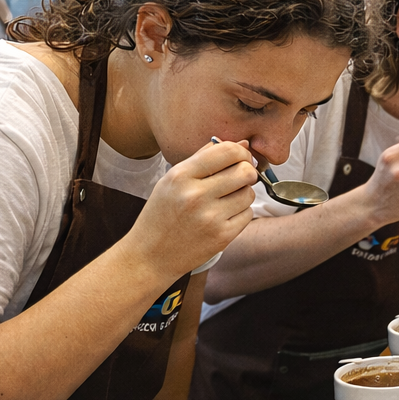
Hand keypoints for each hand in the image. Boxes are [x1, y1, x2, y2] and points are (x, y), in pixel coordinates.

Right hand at [128, 139, 256, 279]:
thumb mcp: (172, 180)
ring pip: (249, 193)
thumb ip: (205, 158)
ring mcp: (210, 217)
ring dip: (243, 193)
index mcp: (181, 176)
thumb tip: (243, 143)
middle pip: (245, 171)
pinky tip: (223, 216)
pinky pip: (248, 214)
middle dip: (247, 172)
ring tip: (225, 200)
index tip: (240, 158)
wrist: (149, 256)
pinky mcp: (221, 236)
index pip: (227, 151)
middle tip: (239, 178)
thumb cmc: (161, 215)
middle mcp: (196, 195)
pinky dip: (240, 213)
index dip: (241, 152)